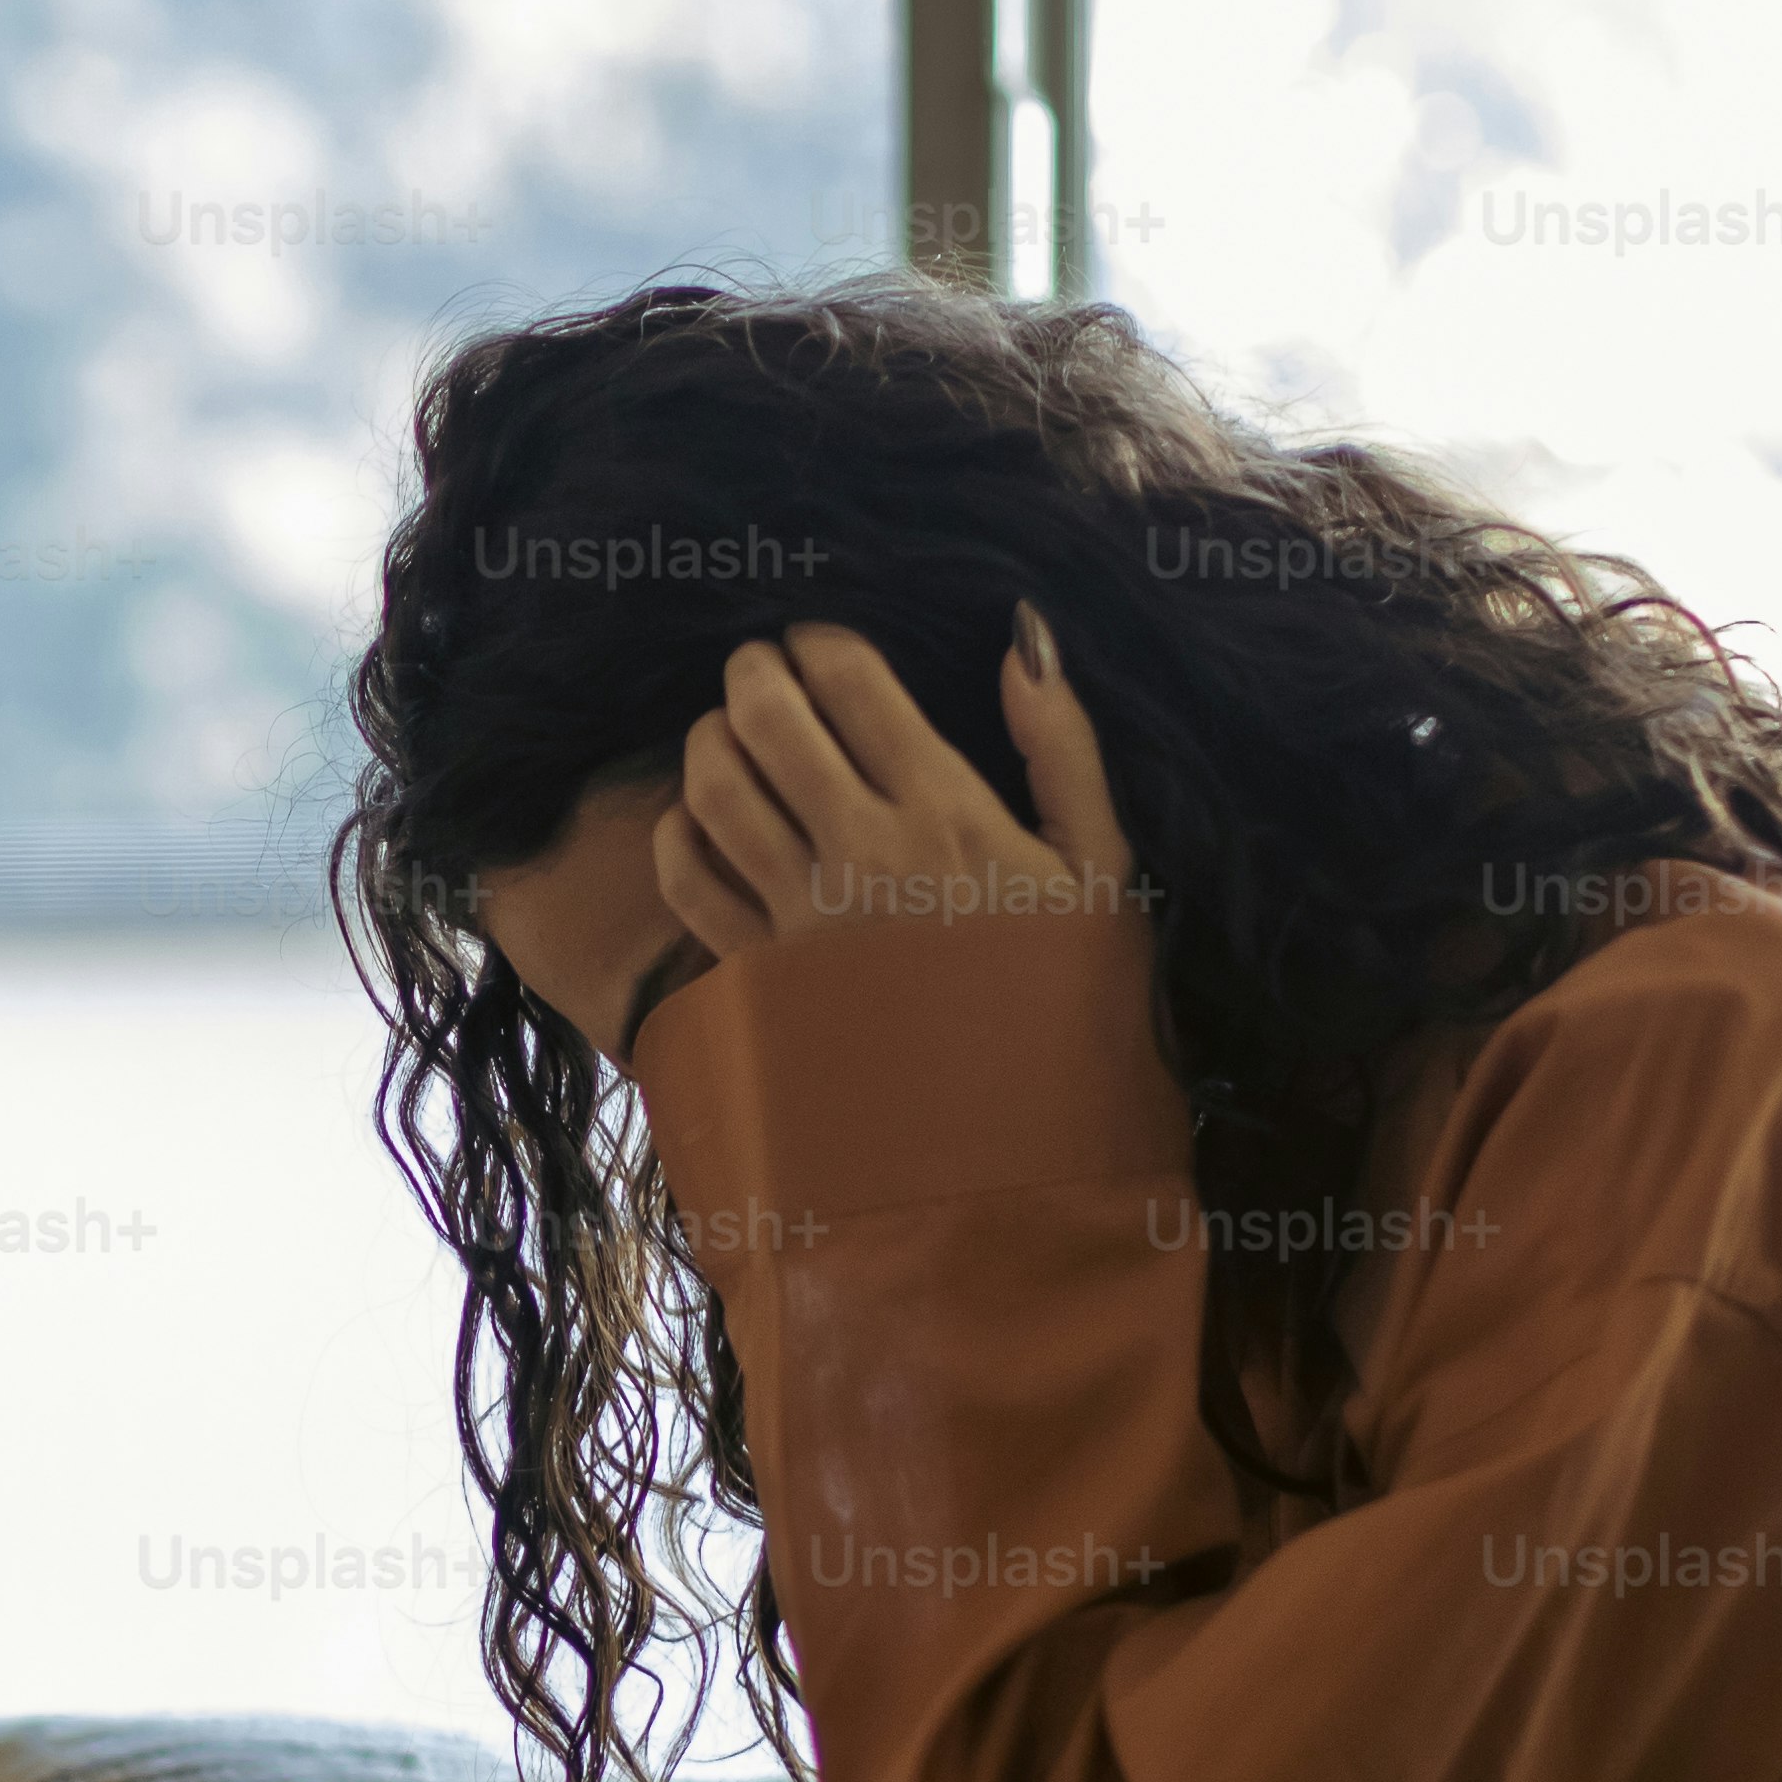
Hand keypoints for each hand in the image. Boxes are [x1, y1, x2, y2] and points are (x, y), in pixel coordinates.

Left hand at [655, 611, 1139, 973]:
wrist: (1023, 1144)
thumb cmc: (1071, 999)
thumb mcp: (1103, 866)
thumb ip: (1063, 746)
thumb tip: (1023, 637)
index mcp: (946, 812)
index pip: (852, 682)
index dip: (819, 640)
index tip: (816, 640)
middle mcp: (862, 852)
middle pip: (769, 720)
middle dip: (752, 671)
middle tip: (758, 665)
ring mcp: (803, 916)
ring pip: (716, 791)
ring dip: (710, 740)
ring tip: (726, 730)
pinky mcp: (762, 976)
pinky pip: (690, 886)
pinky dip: (678, 837)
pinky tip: (698, 822)